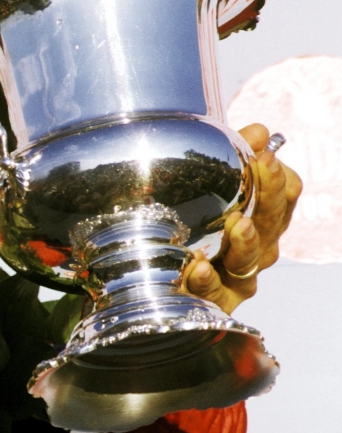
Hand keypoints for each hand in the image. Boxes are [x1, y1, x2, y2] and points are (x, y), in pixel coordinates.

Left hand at [182, 123, 301, 314]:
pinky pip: (216, 292)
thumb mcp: (206, 181)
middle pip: (271, 223)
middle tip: (260, 174)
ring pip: (250, 260)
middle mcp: (257, 246)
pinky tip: (198, 267)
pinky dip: (208, 280)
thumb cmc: (188, 217)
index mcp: (261, 215)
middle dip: (269, 197)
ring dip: (245, 242)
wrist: (149, 266)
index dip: (276, 177)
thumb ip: (232, 155)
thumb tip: (258, 131)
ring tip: (237, 225)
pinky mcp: (216, 300)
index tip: (264, 156)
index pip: (283, 194)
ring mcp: (239, 275)